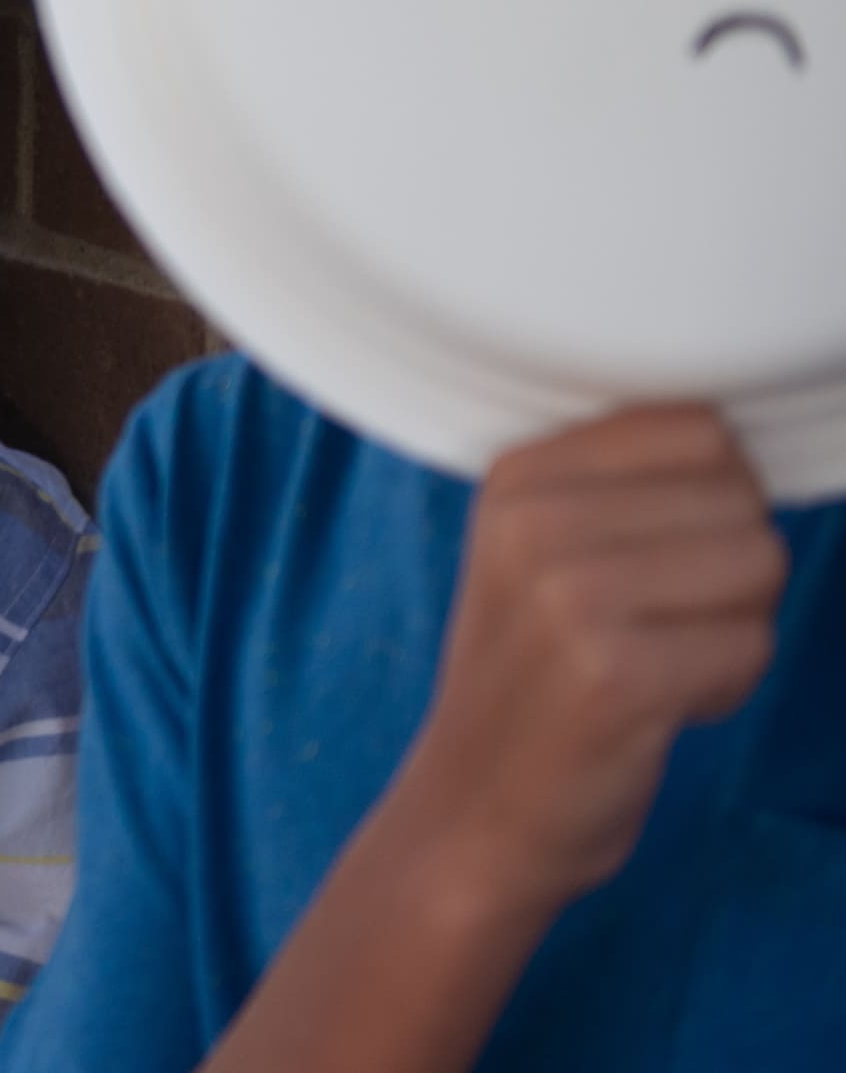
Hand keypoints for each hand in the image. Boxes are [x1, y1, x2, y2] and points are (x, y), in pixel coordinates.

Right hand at [385, 405, 785, 917]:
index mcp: (516, 474)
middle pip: (741, 498)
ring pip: (760, 566)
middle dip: (730, 569)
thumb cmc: (533, 678)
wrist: (473, 809)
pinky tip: (658, 706)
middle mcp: (535, 521)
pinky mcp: (615, 675)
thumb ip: (624, 485)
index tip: (659, 554)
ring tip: (655, 659)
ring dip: (735, 628)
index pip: (699, 427)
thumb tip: (749, 440)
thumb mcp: (540, 551)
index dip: (715, 498)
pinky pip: (752, 647)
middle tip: (654, 623)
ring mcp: (570, 597)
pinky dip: (725, 686)